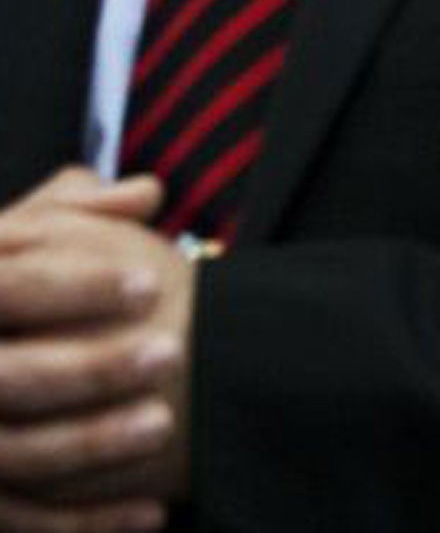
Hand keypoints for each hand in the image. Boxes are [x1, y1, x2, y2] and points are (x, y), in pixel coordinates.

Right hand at [0, 172, 191, 530]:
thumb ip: (70, 211)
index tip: (151, 281)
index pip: (6, 286)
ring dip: (90, 445)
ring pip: (11, 454)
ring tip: (162, 425)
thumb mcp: (15, 240)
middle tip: (169, 354)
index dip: (75, 285)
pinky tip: (152, 516)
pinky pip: (18, 520)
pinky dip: (84, 524)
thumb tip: (145, 194)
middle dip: (89, 369)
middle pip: (7, 377)